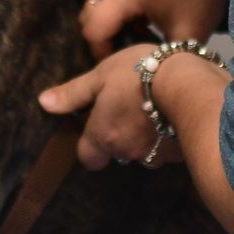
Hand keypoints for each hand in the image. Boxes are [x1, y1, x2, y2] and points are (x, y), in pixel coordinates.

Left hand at [38, 44, 177, 169]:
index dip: (90, 145)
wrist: (189, 84)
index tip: (97, 126)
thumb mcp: (100, 76)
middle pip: (117, 153)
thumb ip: (73, 94)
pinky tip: (173, 114)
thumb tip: (44, 103)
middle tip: (128, 110)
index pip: (88, 158)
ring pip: (144, 152)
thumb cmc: (138, 75)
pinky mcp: (180, 154)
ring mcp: (155, 156)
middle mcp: (126, 153)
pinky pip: (169, 149)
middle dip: (120, 138)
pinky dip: (168, 136)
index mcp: (102, 137)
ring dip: (145, 137)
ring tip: (153, 108)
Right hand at [81, 0, 233, 59]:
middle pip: (88, 14)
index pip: (94, 30)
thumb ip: (156, 55)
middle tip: (124, 48)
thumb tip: (138, 71)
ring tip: (134, 29)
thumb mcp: (186, 35)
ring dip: (108, 18)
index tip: (118, 62)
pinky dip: (115, 2)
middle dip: (102, 36)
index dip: (101, 51)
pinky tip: (138, 9)